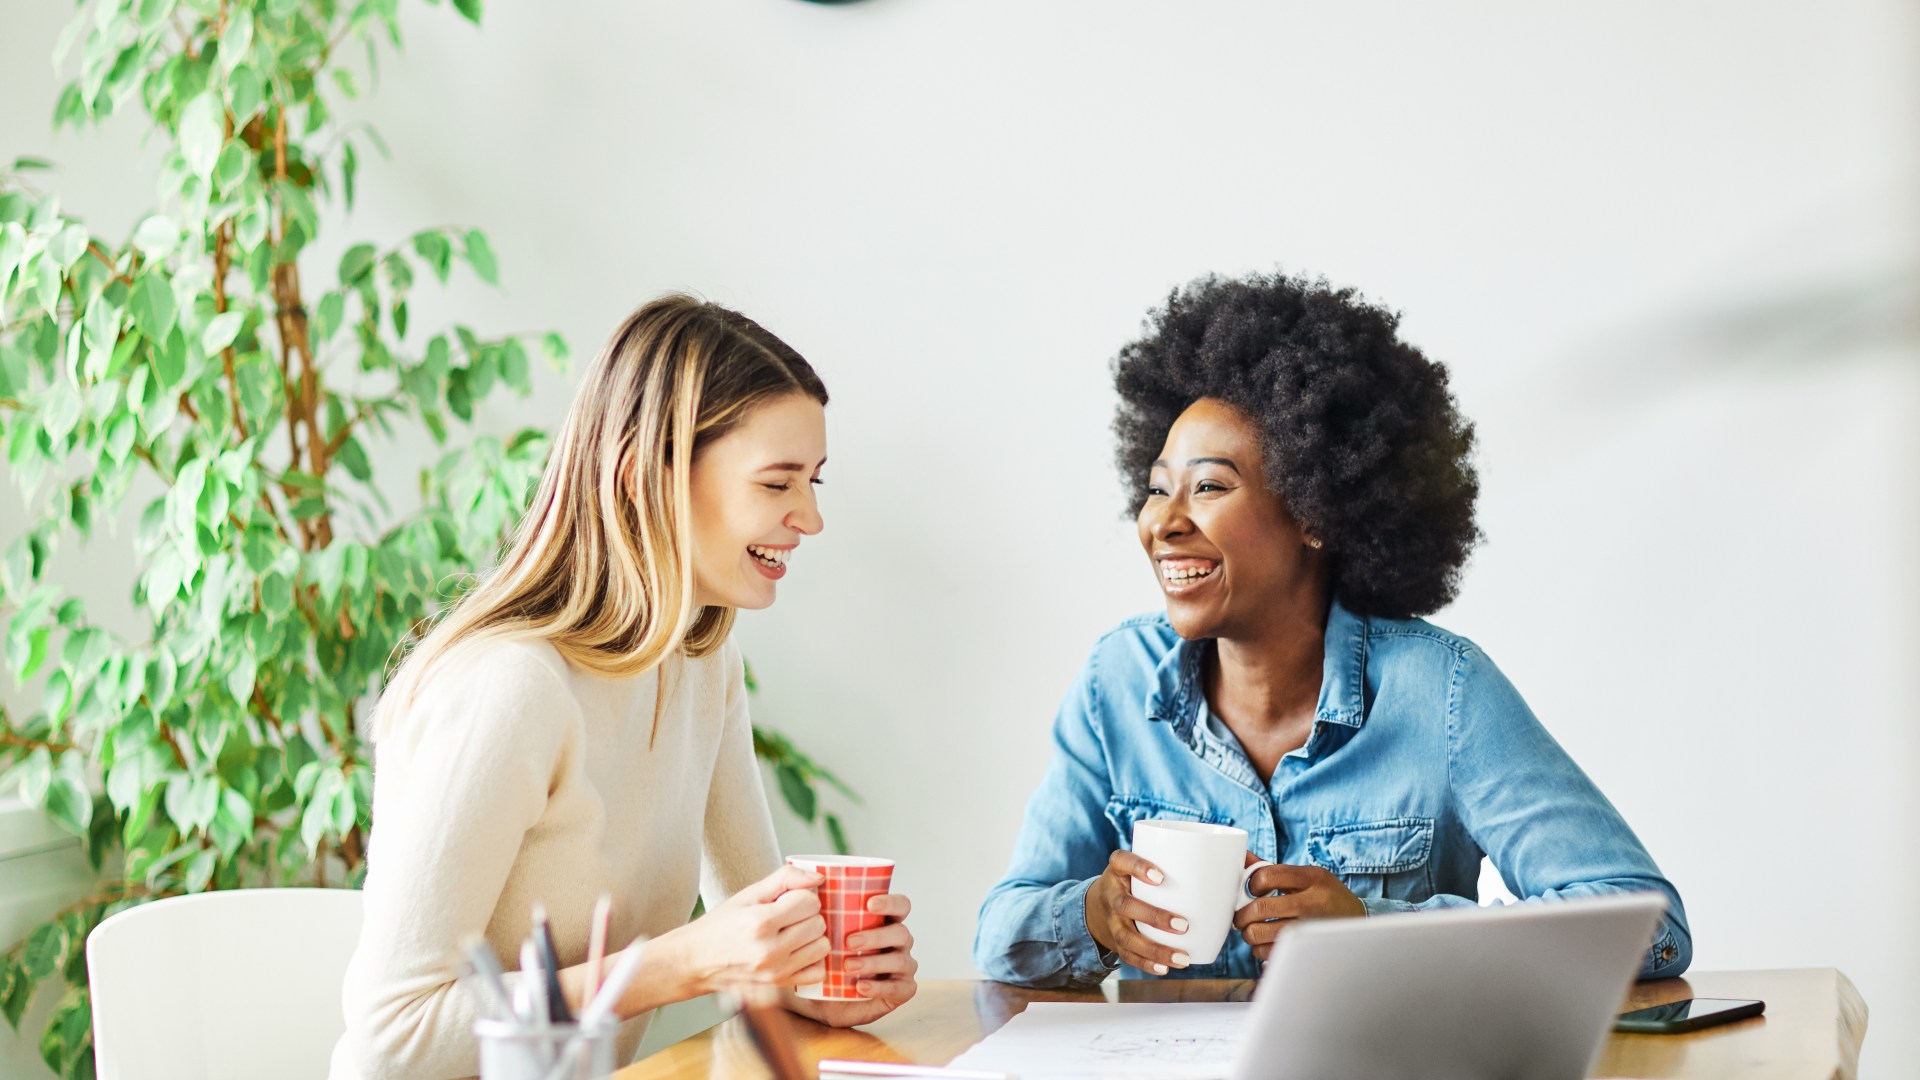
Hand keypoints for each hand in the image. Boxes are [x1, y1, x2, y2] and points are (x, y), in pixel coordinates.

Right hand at [655, 865, 829, 997]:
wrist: (696, 961)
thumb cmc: (722, 925)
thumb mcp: (748, 894)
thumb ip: (784, 879)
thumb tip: (819, 877)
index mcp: (760, 922)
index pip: (809, 902)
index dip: (801, 896)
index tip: (787, 900)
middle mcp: (770, 950)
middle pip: (818, 923)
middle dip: (807, 916)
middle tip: (788, 917)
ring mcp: (776, 972)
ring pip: (822, 947)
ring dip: (812, 937)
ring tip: (792, 933)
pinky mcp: (779, 986)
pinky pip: (818, 972)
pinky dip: (812, 960)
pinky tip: (796, 952)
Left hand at [783, 893, 917, 1026]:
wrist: (821, 997)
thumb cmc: (823, 957)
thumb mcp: (813, 931)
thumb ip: (815, 904)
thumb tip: (815, 877)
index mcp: (885, 921)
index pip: (901, 905)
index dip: (891, 902)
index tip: (868, 904)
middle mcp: (898, 941)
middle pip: (901, 932)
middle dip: (876, 935)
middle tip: (848, 941)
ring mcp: (903, 966)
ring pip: (901, 960)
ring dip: (874, 962)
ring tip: (847, 966)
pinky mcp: (901, 990)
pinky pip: (900, 987)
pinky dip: (880, 987)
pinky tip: (860, 986)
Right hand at [1084, 848, 1190, 975]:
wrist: (1098, 905)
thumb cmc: (1135, 882)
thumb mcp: (1142, 866)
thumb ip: (1173, 867)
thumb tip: (1228, 876)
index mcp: (1118, 869)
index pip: (1122, 861)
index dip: (1138, 868)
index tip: (1160, 877)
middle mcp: (1111, 894)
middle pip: (1125, 905)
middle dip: (1154, 917)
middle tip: (1183, 925)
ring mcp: (1111, 920)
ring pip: (1127, 937)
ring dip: (1155, 949)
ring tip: (1182, 958)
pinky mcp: (1114, 940)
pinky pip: (1127, 955)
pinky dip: (1147, 963)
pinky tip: (1166, 968)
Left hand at [1232, 855, 1363, 959]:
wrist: (1359, 921)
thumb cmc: (1324, 895)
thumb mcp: (1306, 876)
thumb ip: (1272, 869)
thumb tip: (1242, 855)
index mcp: (1312, 878)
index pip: (1268, 875)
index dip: (1252, 883)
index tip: (1252, 890)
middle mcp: (1312, 902)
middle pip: (1260, 908)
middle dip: (1242, 914)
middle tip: (1242, 915)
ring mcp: (1310, 928)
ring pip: (1260, 933)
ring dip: (1249, 933)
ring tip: (1254, 929)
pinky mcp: (1306, 949)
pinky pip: (1267, 952)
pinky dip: (1259, 949)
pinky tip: (1267, 942)